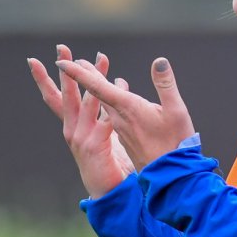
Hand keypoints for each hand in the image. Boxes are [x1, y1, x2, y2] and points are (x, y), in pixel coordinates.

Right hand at [28, 45, 134, 197]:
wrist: (109, 192)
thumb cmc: (106, 163)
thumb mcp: (98, 136)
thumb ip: (97, 118)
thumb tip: (98, 99)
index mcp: (71, 126)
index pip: (55, 99)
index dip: (45, 80)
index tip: (36, 60)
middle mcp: (71, 130)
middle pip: (65, 94)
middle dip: (65, 70)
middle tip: (62, 48)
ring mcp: (81, 138)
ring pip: (87, 101)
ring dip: (95, 79)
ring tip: (102, 58)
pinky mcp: (95, 145)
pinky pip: (105, 118)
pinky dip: (113, 101)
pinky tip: (122, 85)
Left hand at [55, 55, 195, 171]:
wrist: (170, 177)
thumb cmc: (174, 145)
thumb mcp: (176, 112)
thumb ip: (165, 85)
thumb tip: (159, 61)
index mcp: (125, 110)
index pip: (96, 88)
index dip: (79, 74)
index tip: (61, 62)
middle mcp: (117, 119)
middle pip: (93, 94)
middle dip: (80, 75)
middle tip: (68, 59)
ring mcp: (120, 129)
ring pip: (101, 103)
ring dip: (94, 85)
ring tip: (92, 70)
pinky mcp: (125, 135)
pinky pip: (109, 112)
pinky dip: (107, 98)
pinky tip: (115, 92)